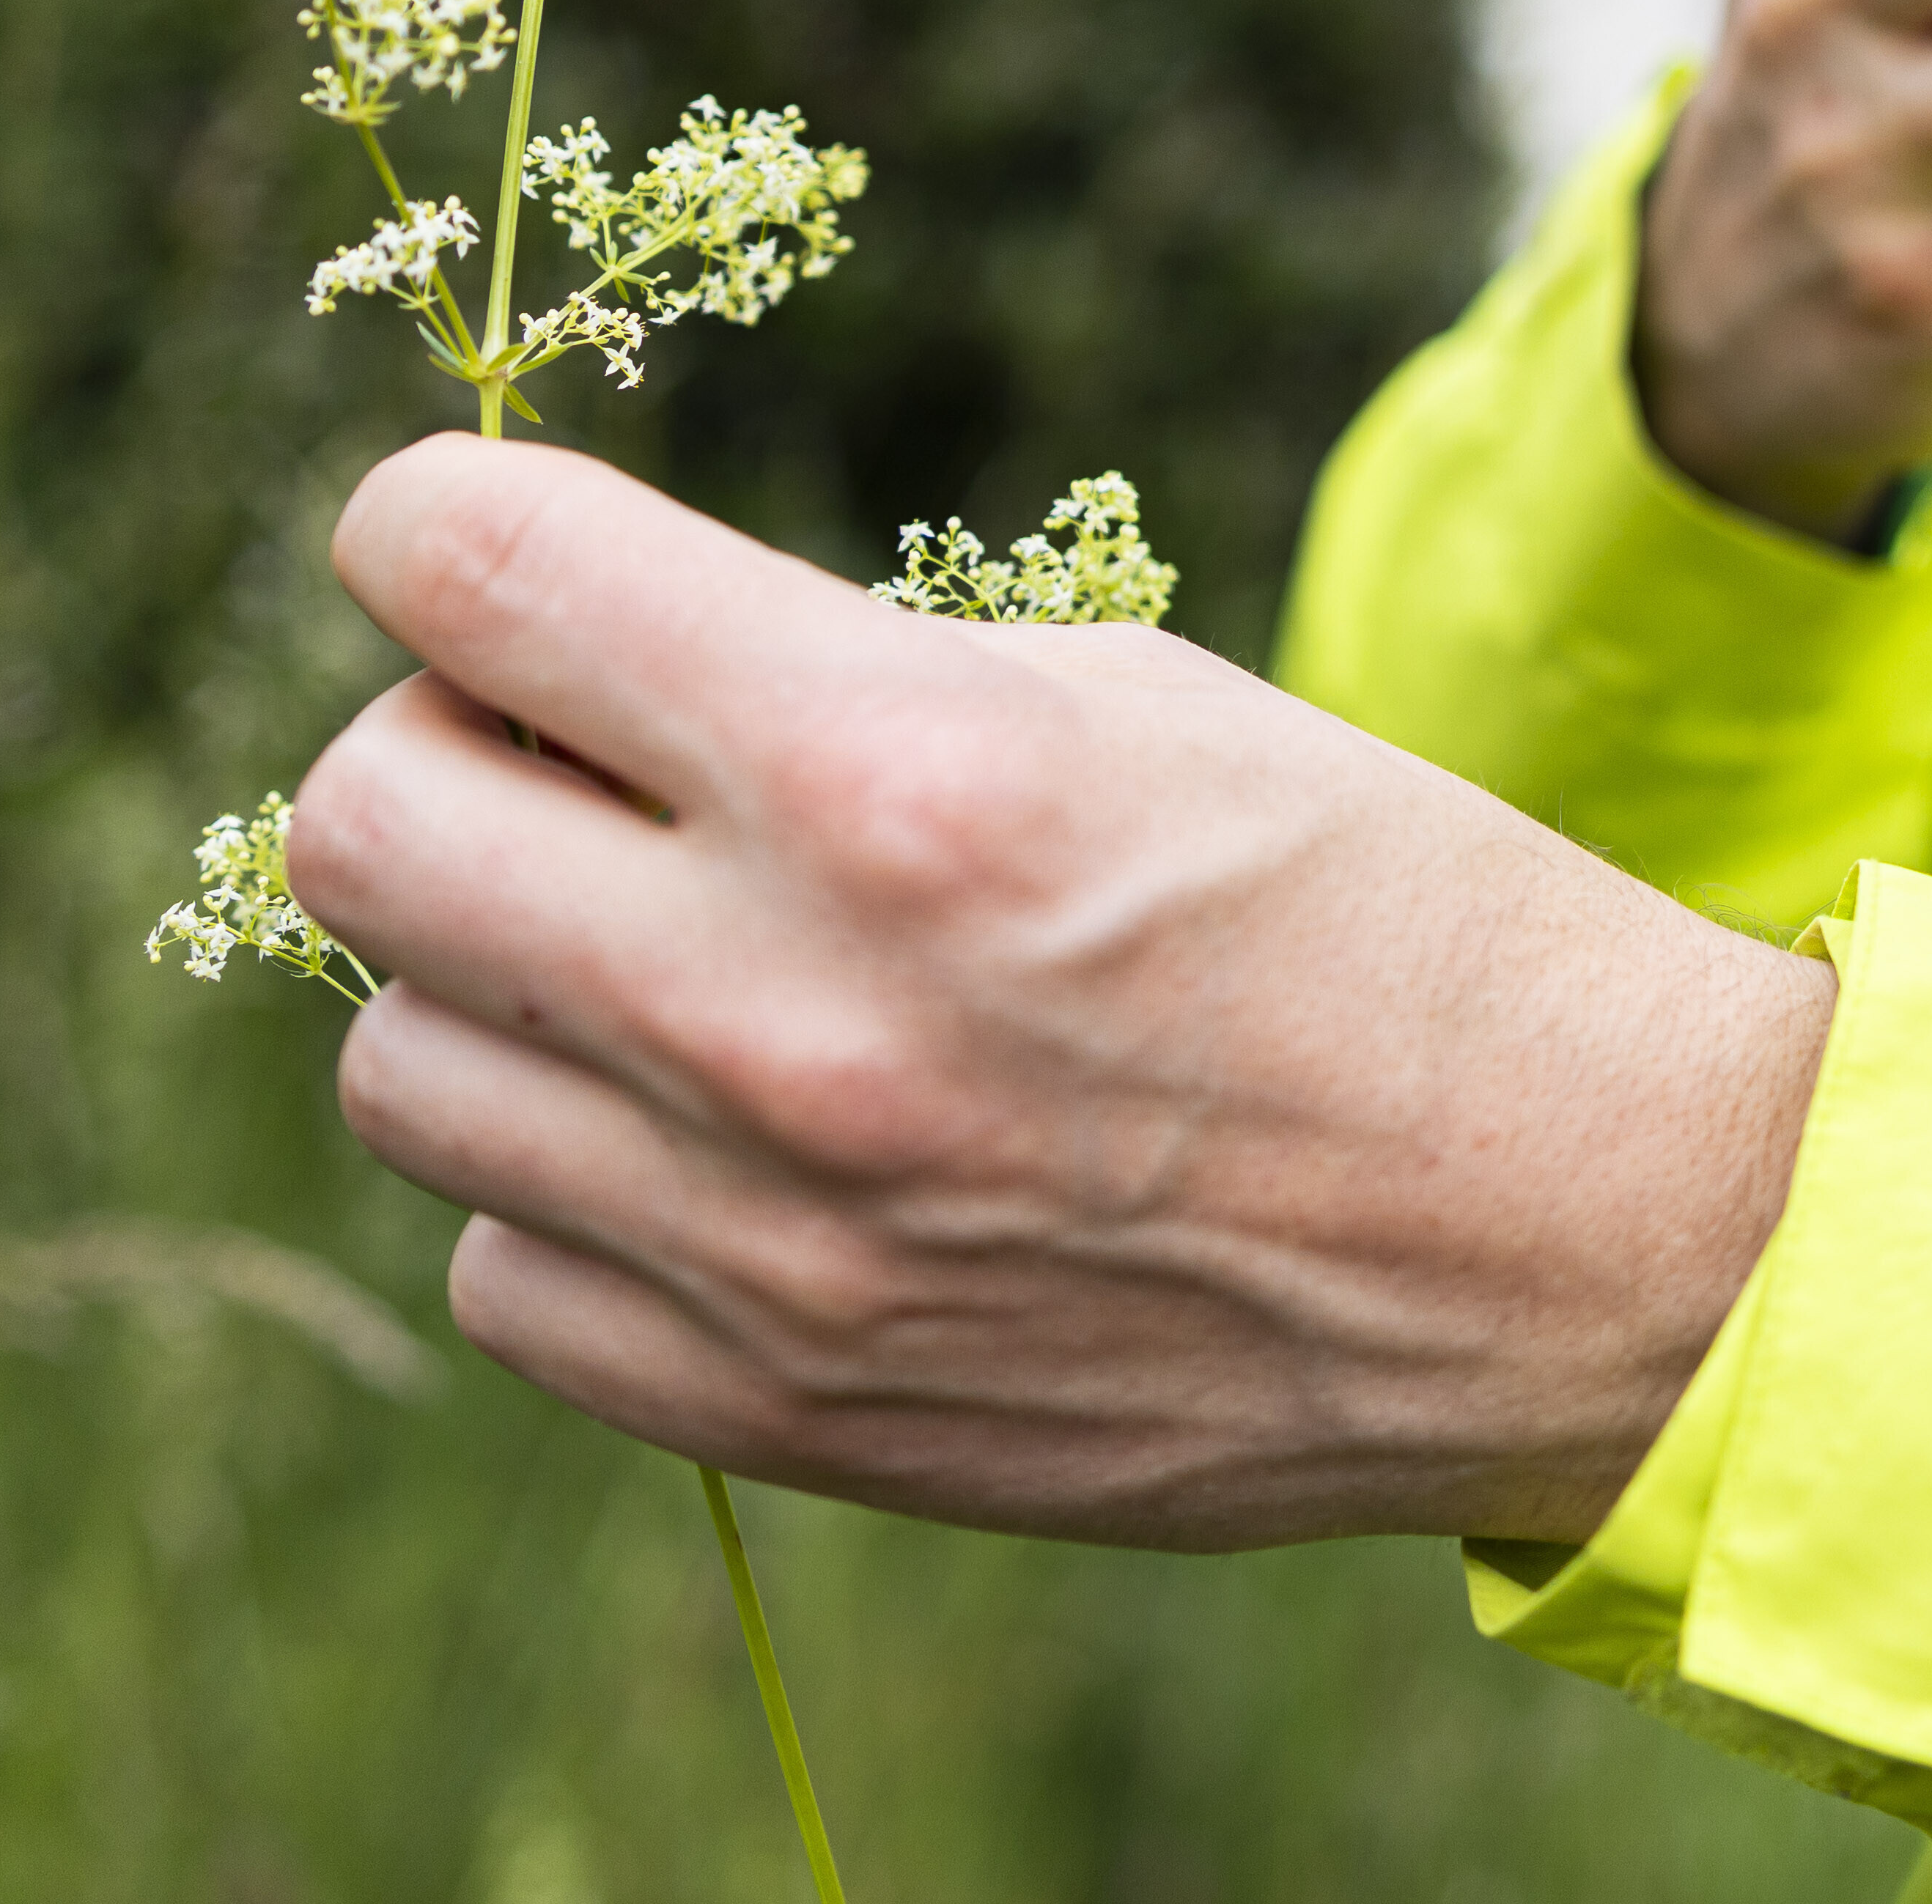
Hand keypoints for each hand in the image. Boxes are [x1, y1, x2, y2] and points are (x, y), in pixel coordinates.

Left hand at [282, 435, 1834, 1551]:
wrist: (1576, 1233)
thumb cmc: (1377, 911)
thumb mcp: (1122, 699)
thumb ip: (826, 678)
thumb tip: (575, 671)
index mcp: (890, 770)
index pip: (461, 572)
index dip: (440, 528)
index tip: (484, 549)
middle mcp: (781, 1001)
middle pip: (355, 823)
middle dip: (447, 749)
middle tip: (581, 762)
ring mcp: (759, 1232)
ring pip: (398, 1064)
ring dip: (506, 984)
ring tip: (677, 963)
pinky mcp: (773, 1403)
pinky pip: (504, 1264)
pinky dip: (577, 1189)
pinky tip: (734, 1142)